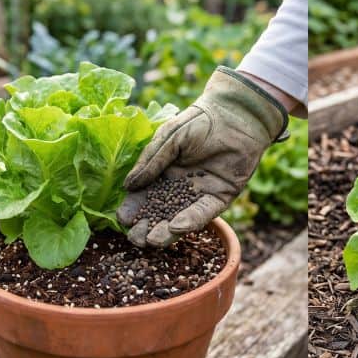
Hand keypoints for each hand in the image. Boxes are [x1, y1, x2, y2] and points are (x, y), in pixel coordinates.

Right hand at [117, 66, 287, 246]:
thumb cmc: (199, 120)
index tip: (123, 220)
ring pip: (181, 217)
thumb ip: (151, 161)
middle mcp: (181, 188)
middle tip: (136, 240)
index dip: (134, 208)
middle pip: (161, 213)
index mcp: (164, 173)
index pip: (145, 196)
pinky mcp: (221, 197)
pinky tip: (177, 228)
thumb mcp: (168, 138)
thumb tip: (128, 186)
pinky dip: (191, 221)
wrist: (235, 115)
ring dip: (167, 231)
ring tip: (152, 241)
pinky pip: (205, 212)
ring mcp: (201, 194)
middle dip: (148, 227)